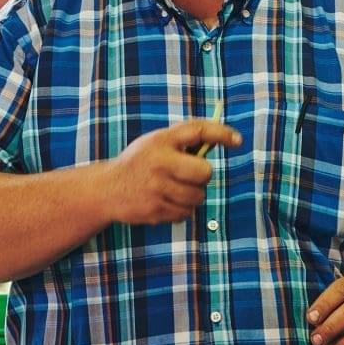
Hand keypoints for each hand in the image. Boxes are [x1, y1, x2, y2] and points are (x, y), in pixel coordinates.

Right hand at [104, 120, 240, 225]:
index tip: (237, 140)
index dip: (221, 134)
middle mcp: (159, 163)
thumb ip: (183, 142)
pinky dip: (181, 210)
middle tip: (191, 175)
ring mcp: (157, 189)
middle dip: (203, 176)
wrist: (106, 189)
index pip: (198, 131)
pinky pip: (186, 213)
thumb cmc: (139, 162)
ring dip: (192, 195)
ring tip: (174, 189)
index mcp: (160, 141)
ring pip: (198, 197)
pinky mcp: (155, 210)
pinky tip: (165, 201)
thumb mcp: (156, 143)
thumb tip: (222, 141)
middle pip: (205, 172)